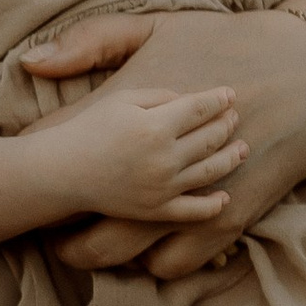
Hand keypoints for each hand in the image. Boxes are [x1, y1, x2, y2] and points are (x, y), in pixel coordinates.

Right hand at [30, 81, 246, 226]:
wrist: (63, 171)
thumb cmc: (90, 128)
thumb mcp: (123, 99)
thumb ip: (161, 96)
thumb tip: (193, 103)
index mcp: (156, 126)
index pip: (202, 108)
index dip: (220, 99)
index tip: (230, 94)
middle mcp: (164, 158)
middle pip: (211, 138)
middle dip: (227, 124)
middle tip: (235, 118)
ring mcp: (163, 187)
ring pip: (211, 171)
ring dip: (231, 158)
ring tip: (242, 149)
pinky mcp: (156, 210)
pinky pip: (195, 211)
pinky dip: (214, 204)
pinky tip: (224, 196)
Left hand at [35, 6, 305, 278]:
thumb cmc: (226, 43)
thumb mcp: (157, 27)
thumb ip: (91, 41)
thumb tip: (30, 62)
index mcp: (132, 115)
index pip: (57, 151)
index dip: (32, 165)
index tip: (21, 171)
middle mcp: (157, 165)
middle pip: (83, 226)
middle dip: (55, 233)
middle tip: (44, 229)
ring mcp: (191, 198)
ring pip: (124, 253)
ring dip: (99, 253)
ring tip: (84, 243)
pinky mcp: (224, 219)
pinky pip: (172, 264)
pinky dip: (154, 261)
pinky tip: (144, 244)